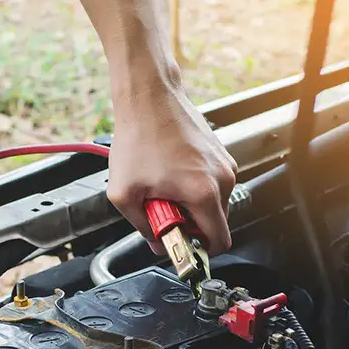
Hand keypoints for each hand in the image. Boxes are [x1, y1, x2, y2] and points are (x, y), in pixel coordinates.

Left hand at [106, 86, 237, 255]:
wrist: (148, 97)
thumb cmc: (138, 137)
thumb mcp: (124, 194)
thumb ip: (142, 227)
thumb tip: (155, 242)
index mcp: (204, 193)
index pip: (218, 243)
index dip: (197, 251)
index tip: (179, 244)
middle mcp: (222, 179)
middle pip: (216, 224)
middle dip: (189, 225)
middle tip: (162, 209)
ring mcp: (224, 164)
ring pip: (213, 203)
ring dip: (190, 204)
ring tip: (163, 187)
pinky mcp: (220, 153)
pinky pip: (211, 183)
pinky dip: (193, 186)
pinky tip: (170, 173)